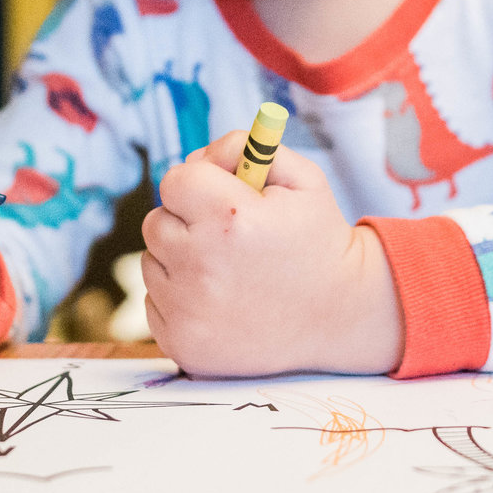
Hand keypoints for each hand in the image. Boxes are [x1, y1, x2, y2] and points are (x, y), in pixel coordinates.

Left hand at [142, 130, 403, 377]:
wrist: (341, 317)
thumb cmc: (318, 241)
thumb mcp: (302, 179)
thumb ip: (247, 147)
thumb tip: (197, 157)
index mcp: (230, 218)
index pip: (174, 180)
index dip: (198, 184)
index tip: (219, 198)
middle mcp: (201, 266)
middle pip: (156, 222)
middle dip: (186, 222)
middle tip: (226, 237)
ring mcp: (188, 311)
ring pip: (152, 264)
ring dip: (180, 261)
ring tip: (228, 271)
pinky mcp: (181, 345)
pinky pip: (154, 303)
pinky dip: (179, 299)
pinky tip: (221, 302)